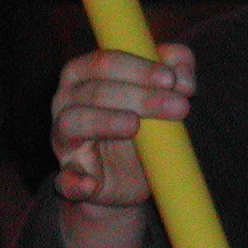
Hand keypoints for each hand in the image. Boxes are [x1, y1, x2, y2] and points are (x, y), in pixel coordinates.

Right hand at [49, 44, 193, 247]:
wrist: (128, 177)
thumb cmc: (143, 124)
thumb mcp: (162, 92)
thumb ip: (177, 70)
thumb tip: (183, 78)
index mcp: (84, 74)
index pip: (105, 62)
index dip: (138, 68)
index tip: (171, 79)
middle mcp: (66, 102)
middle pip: (94, 91)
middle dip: (138, 96)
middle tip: (179, 107)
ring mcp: (64, 140)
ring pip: (71, 123)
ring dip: (105, 122)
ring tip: (135, 125)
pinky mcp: (69, 176)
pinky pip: (65, 180)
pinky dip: (74, 181)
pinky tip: (91, 184)